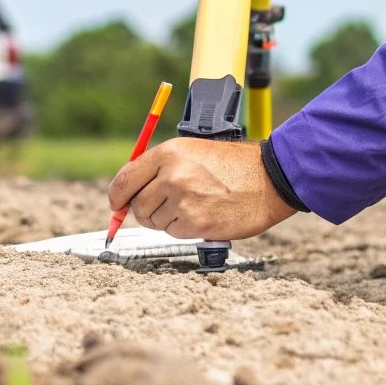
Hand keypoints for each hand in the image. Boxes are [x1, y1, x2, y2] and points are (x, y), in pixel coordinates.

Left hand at [107, 138, 297, 241]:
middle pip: (136, 205)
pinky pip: (173, 233)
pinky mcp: (195, 224)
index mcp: (168, 153)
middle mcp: (172, 176)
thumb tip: (127, 192)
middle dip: (145, 210)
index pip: (124, 180)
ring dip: (167, 219)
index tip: (117, 204)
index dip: (117, 196)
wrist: (269, 179)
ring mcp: (183, 201)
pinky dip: (183, 229)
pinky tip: (203, 215)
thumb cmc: (232, 165)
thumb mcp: (191, 151)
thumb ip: (158, 168)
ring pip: (154, 221)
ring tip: (193, 205)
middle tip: (165, 207)